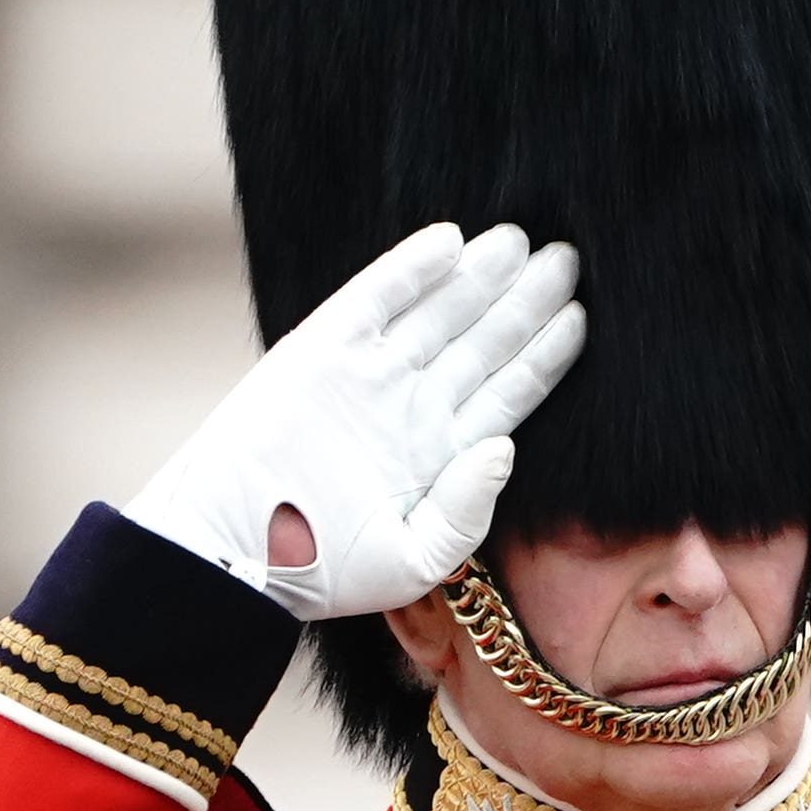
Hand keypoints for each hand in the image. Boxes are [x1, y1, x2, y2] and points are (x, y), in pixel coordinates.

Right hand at [124, 221, 585, 620]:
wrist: (231, 548)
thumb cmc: (320, 570)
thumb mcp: (413, 560)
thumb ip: (467, 512)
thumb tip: (504, 448)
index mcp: (442, 451)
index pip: (508, 390)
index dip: (544, 353)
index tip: (579, 317)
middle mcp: (411, 404)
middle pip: (483, 341)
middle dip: (524, 301)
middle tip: (565, 259)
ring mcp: (369, 372)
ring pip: (439, 311)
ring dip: (480, 277)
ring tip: (524, 242)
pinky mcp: (322, 348)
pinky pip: (376, 297)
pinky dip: (412, 268)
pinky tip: (452, 241)